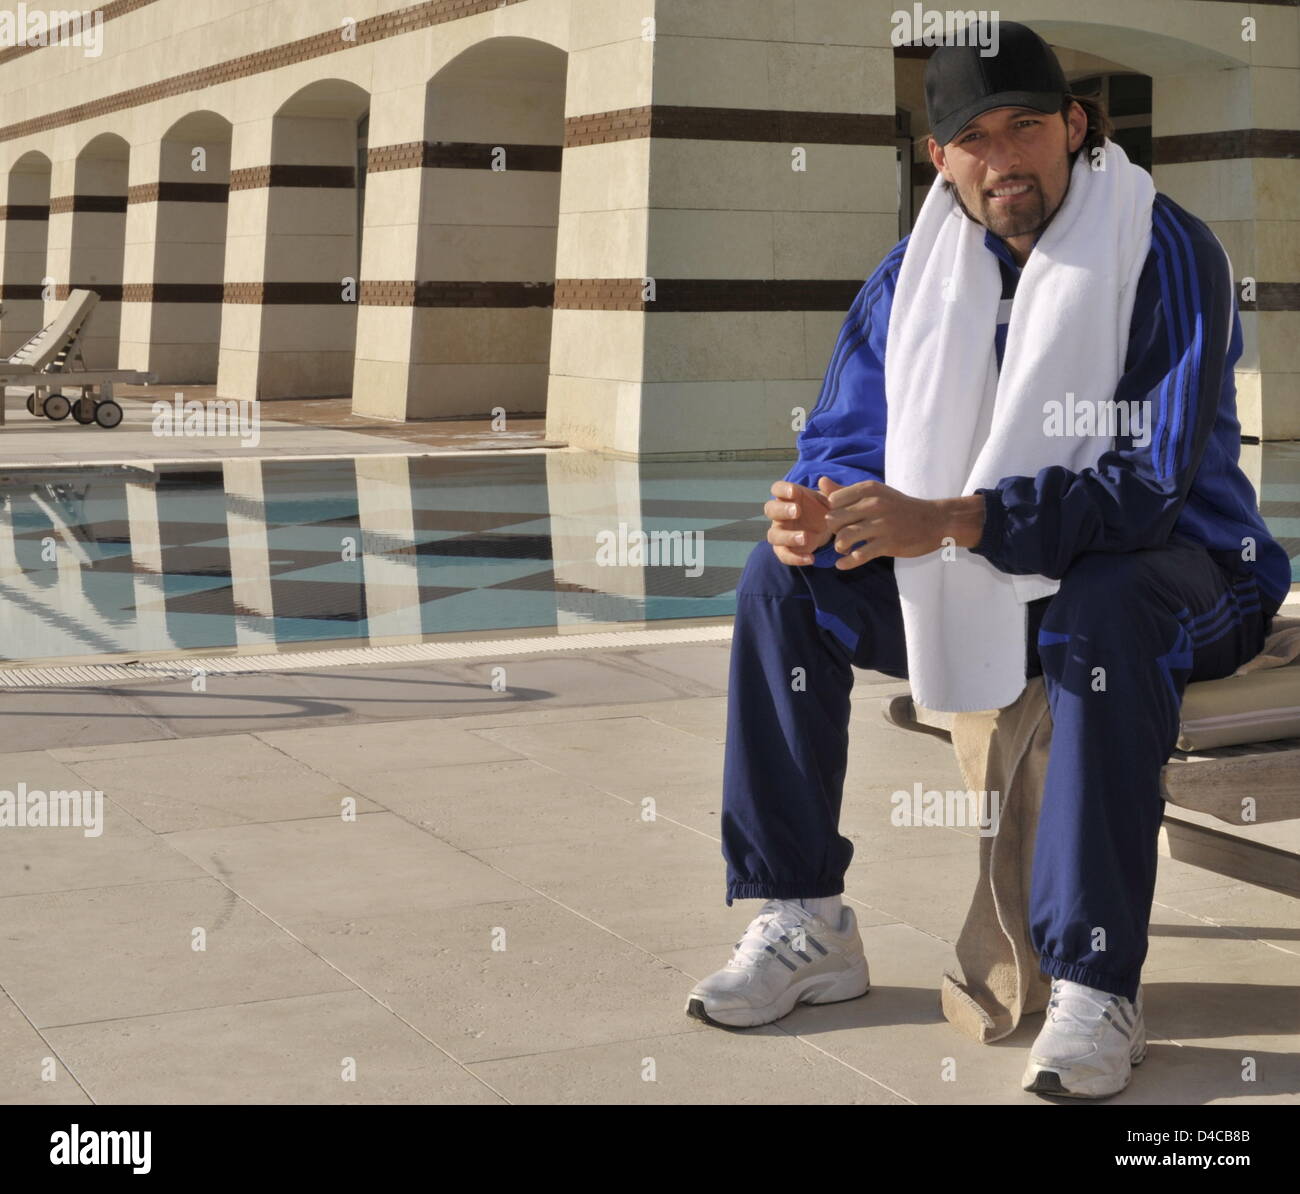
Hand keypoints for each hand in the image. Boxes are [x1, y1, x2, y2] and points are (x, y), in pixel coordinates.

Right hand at [764, 479, 833, 565]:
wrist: (829, 528)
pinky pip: (784, 555)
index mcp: (789, 497)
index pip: (777, 489)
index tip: (795, 492)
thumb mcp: (831, 499)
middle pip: (770, 509)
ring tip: (805, 538)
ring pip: (773, 534)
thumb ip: (830, 491)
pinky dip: (795, 558)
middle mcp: (781, 514)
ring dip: (787, 536)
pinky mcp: (785, 549)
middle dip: (782, 510)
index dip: (783, 490)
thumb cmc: (825, 509)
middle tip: (797, 511)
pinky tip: (811, 558)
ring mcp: (781, 532)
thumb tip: (823, 480)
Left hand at [822, 480, 984, 569]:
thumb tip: (820, 482)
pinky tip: (842, 564)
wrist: (935, 521)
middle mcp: (873, 504)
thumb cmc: (899, 507)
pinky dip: (846, 563)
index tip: (839, 520)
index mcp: (868, 489)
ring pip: (844, 538)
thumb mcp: (875, 493)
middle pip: (834, 520)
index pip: (833, 501)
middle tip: (840, 536)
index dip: (831, 512)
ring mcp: (881, 525)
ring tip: (843, 549)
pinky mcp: (888, 544)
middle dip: (832, 531)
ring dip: (839, 547)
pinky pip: (859, 556)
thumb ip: (846, 491)